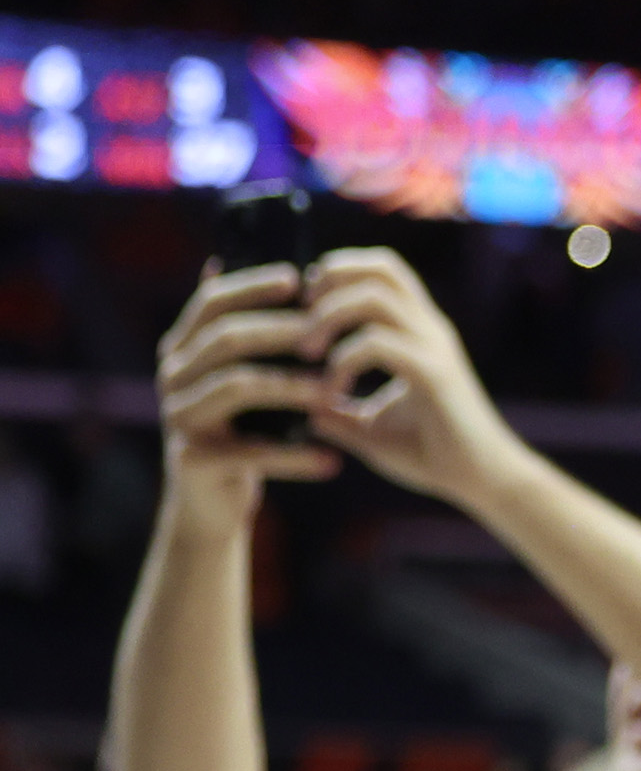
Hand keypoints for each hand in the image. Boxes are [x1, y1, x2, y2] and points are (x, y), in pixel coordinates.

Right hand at [153, 262, 345, 533]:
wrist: (213, 502)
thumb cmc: (242, 431)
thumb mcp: (242, 379)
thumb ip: (250, 336)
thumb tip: (268, 267)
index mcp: (183, 349)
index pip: (212, 302)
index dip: (253, 286)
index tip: (301, 277)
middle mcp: (173, 377)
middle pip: (227, 339)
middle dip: (283, 331)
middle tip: (334, 333)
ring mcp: (178, 417)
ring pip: (237, 387)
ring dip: (292, 387)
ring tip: (338, 393)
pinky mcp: (193, 459)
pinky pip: (251, 452)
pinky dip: (295, 456)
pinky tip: (333, 461)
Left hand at [300, 248, 523, 509]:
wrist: (482, 483)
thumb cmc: (434, 456)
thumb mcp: (374, 431)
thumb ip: (342, 415)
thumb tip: (306, 411)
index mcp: (419, 332)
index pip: (382, 272)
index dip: (340, 273)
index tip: (307, 306)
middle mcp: (429, 330)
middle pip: (380, 268)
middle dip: (331, 281)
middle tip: (303, 318)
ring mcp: (434, 348)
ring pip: (374, 296)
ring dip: (329, 316)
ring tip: (307, 351)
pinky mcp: (434, 374)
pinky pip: (376, 343)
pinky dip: (342, 361)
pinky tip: (331, 392)